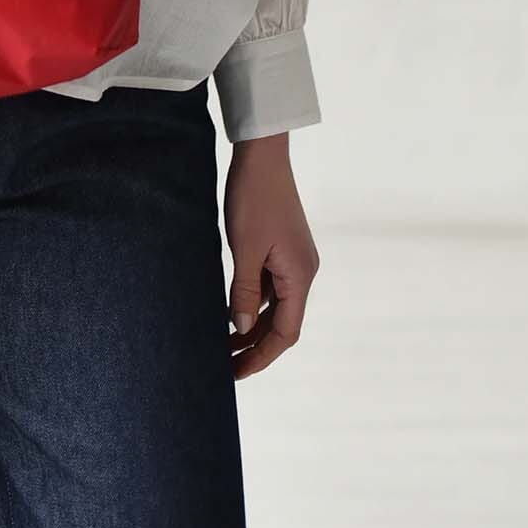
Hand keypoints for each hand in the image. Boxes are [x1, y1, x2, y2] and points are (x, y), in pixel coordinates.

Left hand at [222, 136, 319, 380]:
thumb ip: (244, 291)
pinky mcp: (284, 248)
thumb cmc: (254, 197)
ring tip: (223, 343)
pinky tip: (230, 310)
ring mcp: (295, 260)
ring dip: (252, 325)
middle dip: (255, 346)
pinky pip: (271, 286)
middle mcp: (304, 271)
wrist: (263, 154)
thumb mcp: (244, 248)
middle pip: (282, 323)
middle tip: (225, 365)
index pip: (285, 333)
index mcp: (300, 275)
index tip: (236, 374)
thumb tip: (240, 328)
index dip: (261, 356)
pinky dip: (253, 302)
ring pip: (275, 305)